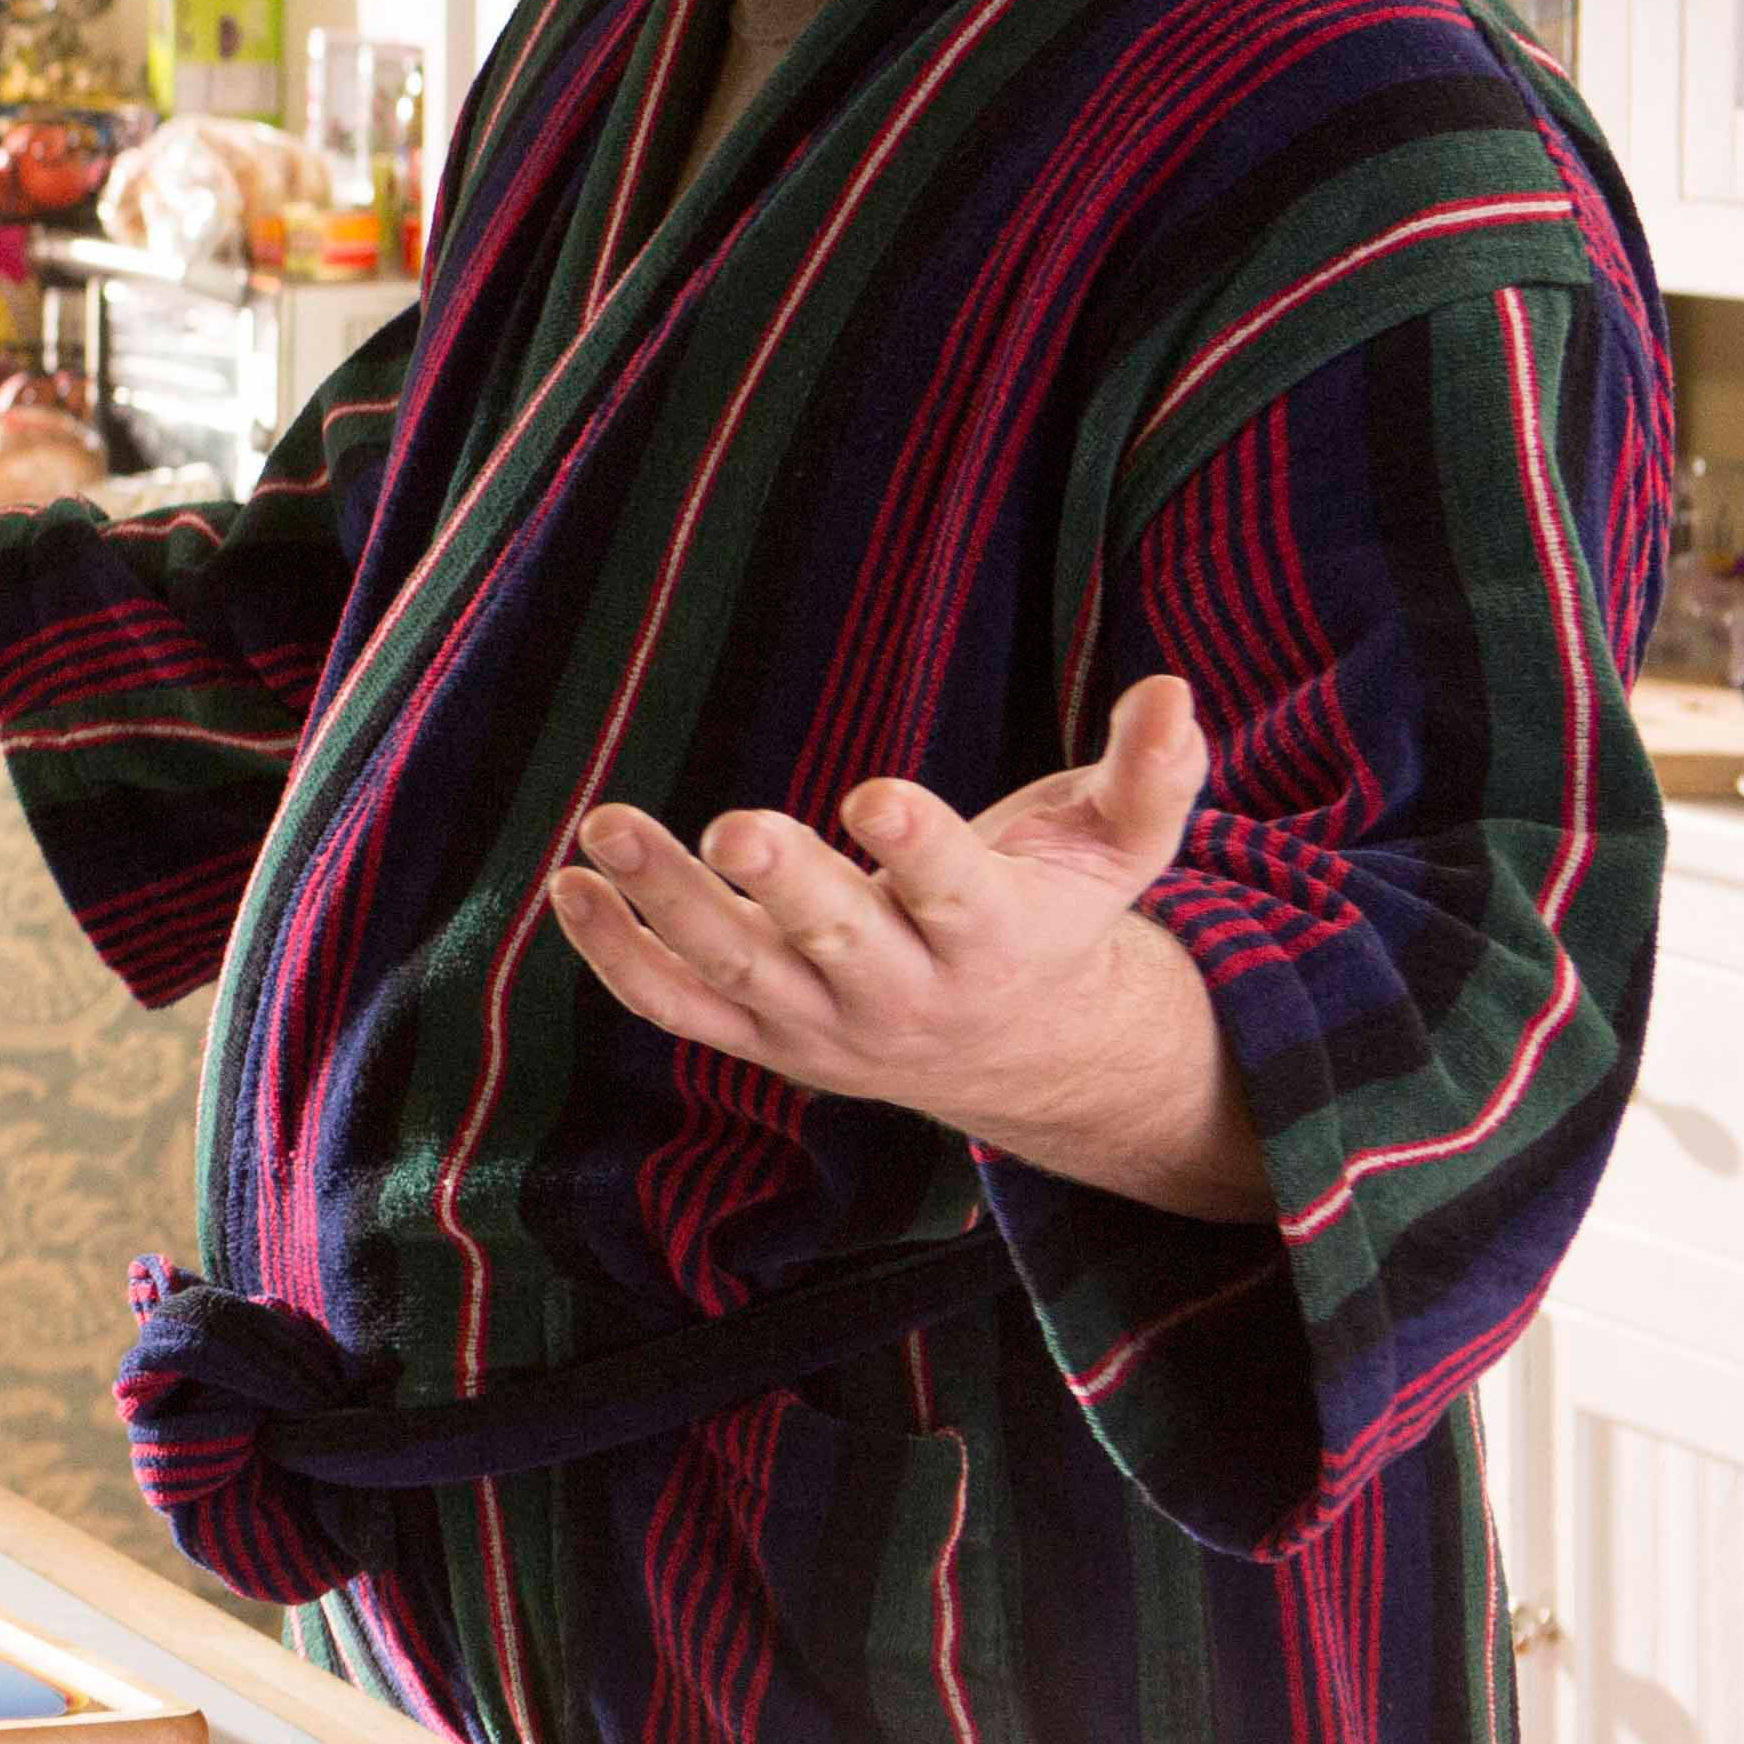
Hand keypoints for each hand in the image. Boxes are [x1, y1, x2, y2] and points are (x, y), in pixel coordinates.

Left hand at [543, 673, 1270, 1220]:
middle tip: (732, 824)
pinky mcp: (763, 1041)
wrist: (1021, 1054)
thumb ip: (1150, 775)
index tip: (874, 792)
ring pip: (737, 971)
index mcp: (996, 939)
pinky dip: (618, 956)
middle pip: (838, 941)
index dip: (919, 845)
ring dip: (666, 902)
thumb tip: (1175, 688)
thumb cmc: (1054, 915)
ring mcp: (824, 1025)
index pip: (956, 891)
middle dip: (787, 886)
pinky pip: (679, 1008)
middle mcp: (906, 992)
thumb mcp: (1116, 851)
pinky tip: (568, 888)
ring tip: (603, 828)